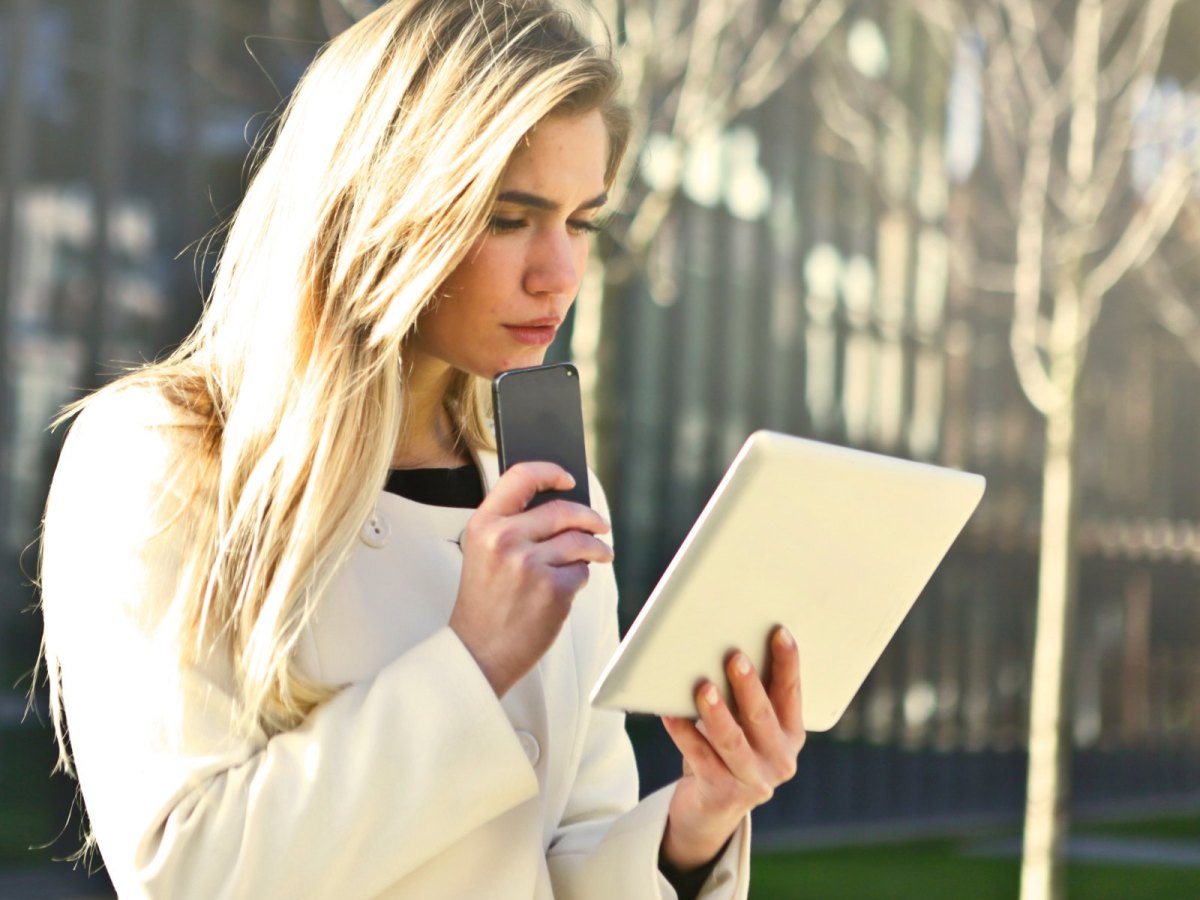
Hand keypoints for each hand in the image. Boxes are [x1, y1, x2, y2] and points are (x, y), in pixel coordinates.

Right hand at [449, 461, 613, 696]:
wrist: (479, 652)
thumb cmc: (485, 602)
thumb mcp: (483, 553)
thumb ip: (512, 525)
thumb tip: (563, 506)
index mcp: (484, 525)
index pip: (520, 477)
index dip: (549, 472)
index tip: (568, 478)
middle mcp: (505, 539)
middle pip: (563, 510)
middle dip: (590, 517)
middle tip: (601, 525)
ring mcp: (529, 564)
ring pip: (579, 541)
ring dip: (597, 548)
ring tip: (601, 554)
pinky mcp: (552, 589)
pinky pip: (581, 572)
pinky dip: (580, 578)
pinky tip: (567, 588)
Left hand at [660, 626, 804, 870]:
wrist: (711, 808)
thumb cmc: (728, 749)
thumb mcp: (748, 725)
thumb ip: (746, 695)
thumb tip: (724, 645)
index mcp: (791, 734)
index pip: (791, 694)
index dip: (787, 663)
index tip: (779, 632)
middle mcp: (779, 759)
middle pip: (761, 716)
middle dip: (749, 686)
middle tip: (735, 657)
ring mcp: (752, 781)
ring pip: (732, 741)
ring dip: (717, 712)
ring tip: (703, 688)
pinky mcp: (722, 794)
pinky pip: (699, 758)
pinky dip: (683, 734)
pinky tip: (669, 714)